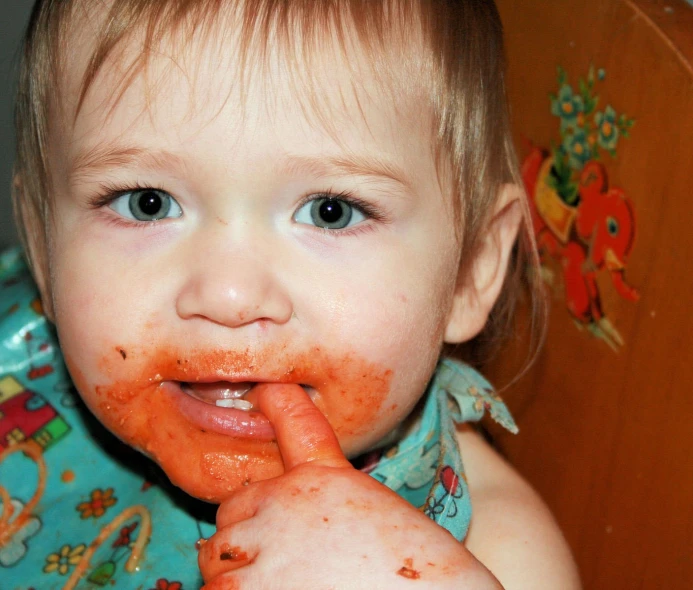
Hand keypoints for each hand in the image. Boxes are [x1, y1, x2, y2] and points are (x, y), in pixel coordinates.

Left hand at [198, 384, 500, 588]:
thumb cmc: (420, 575)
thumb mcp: (382, 522)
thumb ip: (332, 515)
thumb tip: (299, 544)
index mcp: (328, 478)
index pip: (296, 423)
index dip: (278, 401)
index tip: (267, 387)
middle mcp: (288, 499)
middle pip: (233, 510)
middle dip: (243, 537)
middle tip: (277, 566)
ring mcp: (265, 542)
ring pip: (215, 560)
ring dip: (234, 579)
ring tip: (281, 589)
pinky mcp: (249, 587)